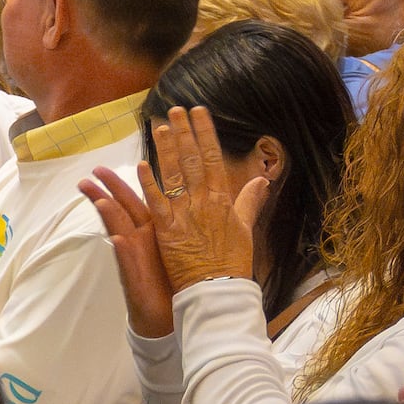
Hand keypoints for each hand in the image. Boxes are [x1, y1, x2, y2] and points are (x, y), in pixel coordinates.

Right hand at [75, 167, 177, 339]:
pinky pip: (129, 262)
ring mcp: (136, 258)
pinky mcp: (136, 278)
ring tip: (97, 198)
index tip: (116, 163)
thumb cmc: (177, 279)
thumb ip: (182, 221)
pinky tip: (116, 237)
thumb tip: (186, 194)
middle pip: (121, 209)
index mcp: (154, 229)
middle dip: (106, 190)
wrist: (171, 316)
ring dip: (108, 215)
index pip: (137, 199)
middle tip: (91, 173)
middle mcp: (141, 239)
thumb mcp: (181, 245)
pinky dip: (123, 250)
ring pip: (119, 231)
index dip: (127, 181)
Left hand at [142, 104, 267, 298]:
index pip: (213, 158)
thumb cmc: (232, 264)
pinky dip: (149, 184)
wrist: (218, 292)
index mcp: (222, 200)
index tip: (199, 112)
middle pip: (192, 161)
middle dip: (184, 133)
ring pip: (174, 176)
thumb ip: (249, 203)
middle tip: (175, 111)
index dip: (205, 133)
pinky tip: (142, 165)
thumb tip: (261, 180)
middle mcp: (203, 202)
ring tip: (159, 128)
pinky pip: (156, 203)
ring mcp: (184, 215)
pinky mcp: (167, 231)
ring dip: (166, 151)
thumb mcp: (245, 230)